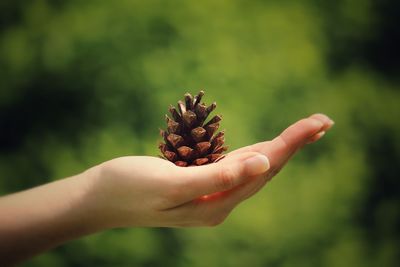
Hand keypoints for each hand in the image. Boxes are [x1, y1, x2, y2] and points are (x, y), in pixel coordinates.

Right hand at [83, 113, 333, 227]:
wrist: (100, 198)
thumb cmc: (129, 188)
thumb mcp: (171, 183)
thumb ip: (218, 177)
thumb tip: (263, 164)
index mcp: (217, 204)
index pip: (264, 170)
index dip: (291, 144)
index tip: (317, 123)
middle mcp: (220, 202)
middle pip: (266, 169)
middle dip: (294, 143)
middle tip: (323, 121)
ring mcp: (211, 193)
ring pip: (255, 167)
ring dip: (280, 146)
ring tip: (306, 130)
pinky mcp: (200, 183)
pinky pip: (237, 166)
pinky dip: (257, 151)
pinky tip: (269, 146)